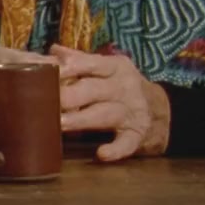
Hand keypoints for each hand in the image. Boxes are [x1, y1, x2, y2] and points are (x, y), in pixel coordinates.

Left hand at [51, 44, 170, 161]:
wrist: (160, 109)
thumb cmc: (121, 86)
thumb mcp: (107, 69)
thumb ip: (81, 61)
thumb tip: (53, 50)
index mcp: (115, 67)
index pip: (91, 64)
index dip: (69, 68)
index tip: (48, 71)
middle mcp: (124, 87)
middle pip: (93, 90)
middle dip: (68, 96)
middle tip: (43, 102)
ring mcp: (132, 112)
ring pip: (104, 115)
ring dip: (81, 119)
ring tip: (60, 124)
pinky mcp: (137, 135)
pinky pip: (127, 143)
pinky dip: (116, 149)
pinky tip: (102, 154)